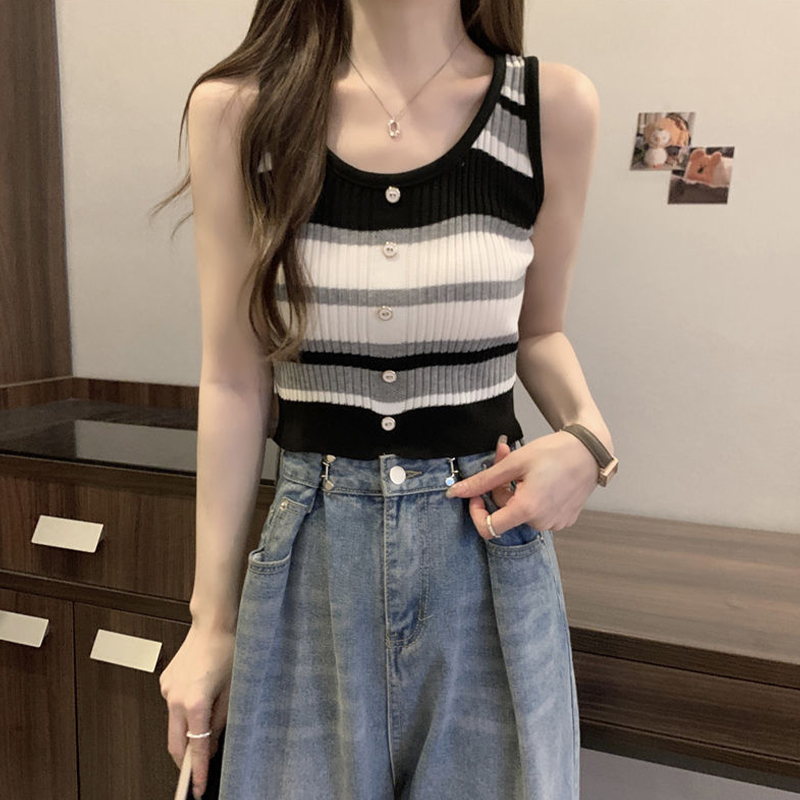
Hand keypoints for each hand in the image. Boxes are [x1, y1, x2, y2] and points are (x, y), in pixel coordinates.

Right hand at [159, 623, 234, 798]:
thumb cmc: (228, 650)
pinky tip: (199, 700)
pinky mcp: (165, 682)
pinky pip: (173, 706)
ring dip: (186, 734)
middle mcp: (176, 699)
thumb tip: (211, 742)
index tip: (198, 789)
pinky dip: (184, 712)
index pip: (195, 748)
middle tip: (197, 773)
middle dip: (185, 762)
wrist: (213, 623)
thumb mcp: (233, 690)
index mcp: (195, 703)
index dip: (197, 772)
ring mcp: (167, 690)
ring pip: (173, 725)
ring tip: (205, 731)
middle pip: (175, 744)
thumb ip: (221, 720)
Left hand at [446, 431, 597, 539]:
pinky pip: (538, 513)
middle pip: (506, 514)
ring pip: (521, 512)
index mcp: (527, 510)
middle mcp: (542, 522)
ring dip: (515, 491)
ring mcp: (555, 523)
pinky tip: (540, 478)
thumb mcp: (514, 462)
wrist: (590, 450)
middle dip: (499, 489)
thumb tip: (455, 493)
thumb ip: (483, 481)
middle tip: (504, 458)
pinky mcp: (564, 520)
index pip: (488, 529)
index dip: (476, 512)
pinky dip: (531, 497)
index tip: (476, 495)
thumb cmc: (555, 452)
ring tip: (525, 467)